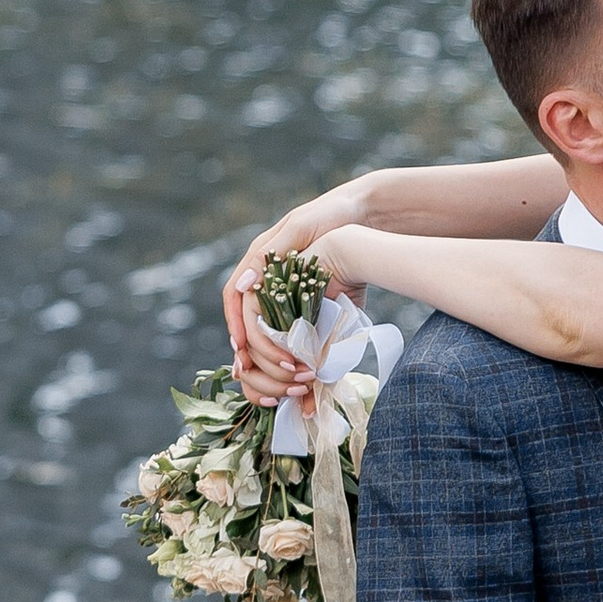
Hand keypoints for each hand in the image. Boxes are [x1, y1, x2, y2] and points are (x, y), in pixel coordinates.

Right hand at [223, 189, 371, 405]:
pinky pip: (298, 337)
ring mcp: (290, 296)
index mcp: (260, 263)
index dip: (236, 325)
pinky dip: (298, 360)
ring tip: (289, 385)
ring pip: (271, 337)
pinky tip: (305, 380)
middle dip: (257, 354)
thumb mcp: (299, 228)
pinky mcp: (313, 307)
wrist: (367, 216)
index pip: (235, 299)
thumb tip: (244, 284)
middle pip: (250, 325)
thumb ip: (269, 256)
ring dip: (276, 365)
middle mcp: (270, 282)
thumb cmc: (330, 216)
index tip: (241, 351)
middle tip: (274, 374)